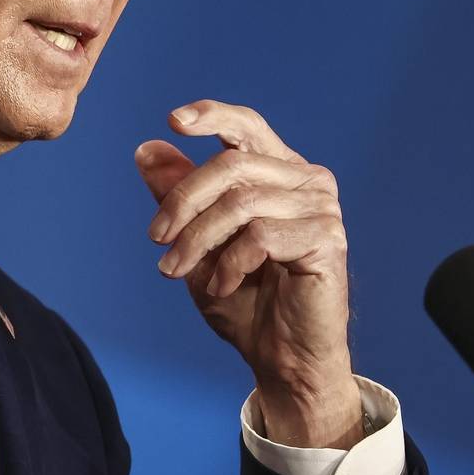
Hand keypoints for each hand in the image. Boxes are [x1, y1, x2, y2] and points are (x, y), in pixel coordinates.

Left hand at [135, 100, 361, 448]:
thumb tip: (146, 150)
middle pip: (231, 164)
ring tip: (176, 270)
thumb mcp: (198, 243)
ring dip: (197, 239)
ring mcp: (321, 208)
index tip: (174, 121)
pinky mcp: (326, 239)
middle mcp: (306, 180)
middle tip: (156, 240)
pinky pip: (260, 236)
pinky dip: (229, 264)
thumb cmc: (246, 301)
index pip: (247, 127)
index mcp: (279, 171)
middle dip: (182, 200)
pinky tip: (222, 286)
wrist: (283, 359)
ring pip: (241, 202)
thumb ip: (178, 196)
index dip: (212, 115)